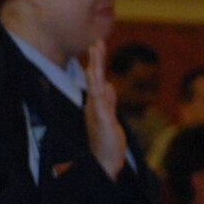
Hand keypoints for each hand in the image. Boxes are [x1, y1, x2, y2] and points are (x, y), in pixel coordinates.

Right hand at [82, 39, 127, 179]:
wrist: (104, 164)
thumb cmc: (106, 143)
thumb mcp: (110, 118)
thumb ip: (109, 101)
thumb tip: (108, 85)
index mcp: (95, 103)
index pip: (96, 79)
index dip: (96, 62)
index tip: (96, 45)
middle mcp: (92, 105)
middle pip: (93, 77)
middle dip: (95, 59)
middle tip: (96, 40)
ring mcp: (95, 111)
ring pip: (94, 84)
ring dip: (95, 67)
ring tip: (96, 51)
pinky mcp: (101, 118)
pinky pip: (99, 99)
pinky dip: (97, 87)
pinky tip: (97, 76)